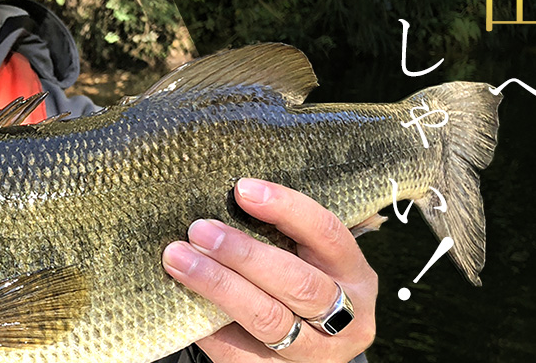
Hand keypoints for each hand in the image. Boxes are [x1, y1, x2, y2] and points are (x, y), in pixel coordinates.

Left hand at [162, 178, 376, 361]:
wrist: (306, 346)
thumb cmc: (297, 283)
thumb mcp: (307, 258)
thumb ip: (279, 236)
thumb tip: (221, 200)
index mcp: (355, 275)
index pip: (327, 233)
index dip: (286, 209)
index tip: (242, 189)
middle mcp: (348, 318)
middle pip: (298, 283)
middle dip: (243, 253)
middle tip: (199, 230)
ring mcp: (317, 353)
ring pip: (269, 319)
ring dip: (219, 285)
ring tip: (179, 259)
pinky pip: (240, 352)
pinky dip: (209, 325)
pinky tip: (183, 301)